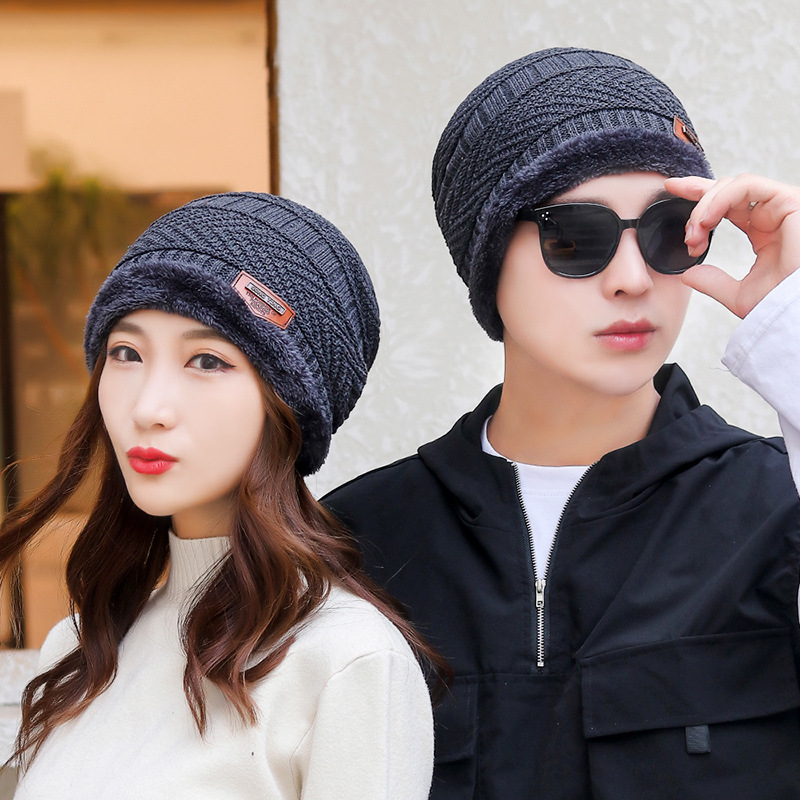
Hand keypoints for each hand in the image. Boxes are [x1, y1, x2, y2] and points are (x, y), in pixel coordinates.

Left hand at [666, 174, 799, 317]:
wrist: (797, 310)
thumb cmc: (780, 304)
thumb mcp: (738, 294)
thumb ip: (713, 282)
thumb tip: (688, 275)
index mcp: (761, 230)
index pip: (726, 204)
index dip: (699, 194)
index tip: (672, 190)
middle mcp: (770, 214)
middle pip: (726, 189)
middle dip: (696, 200)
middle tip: (686, 233)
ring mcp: (780, 205)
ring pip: (733, 186)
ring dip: (705, 206)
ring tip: (695, 233)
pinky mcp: (789, 200)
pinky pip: (748, 186)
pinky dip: (720, 199)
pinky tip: (707, 220)